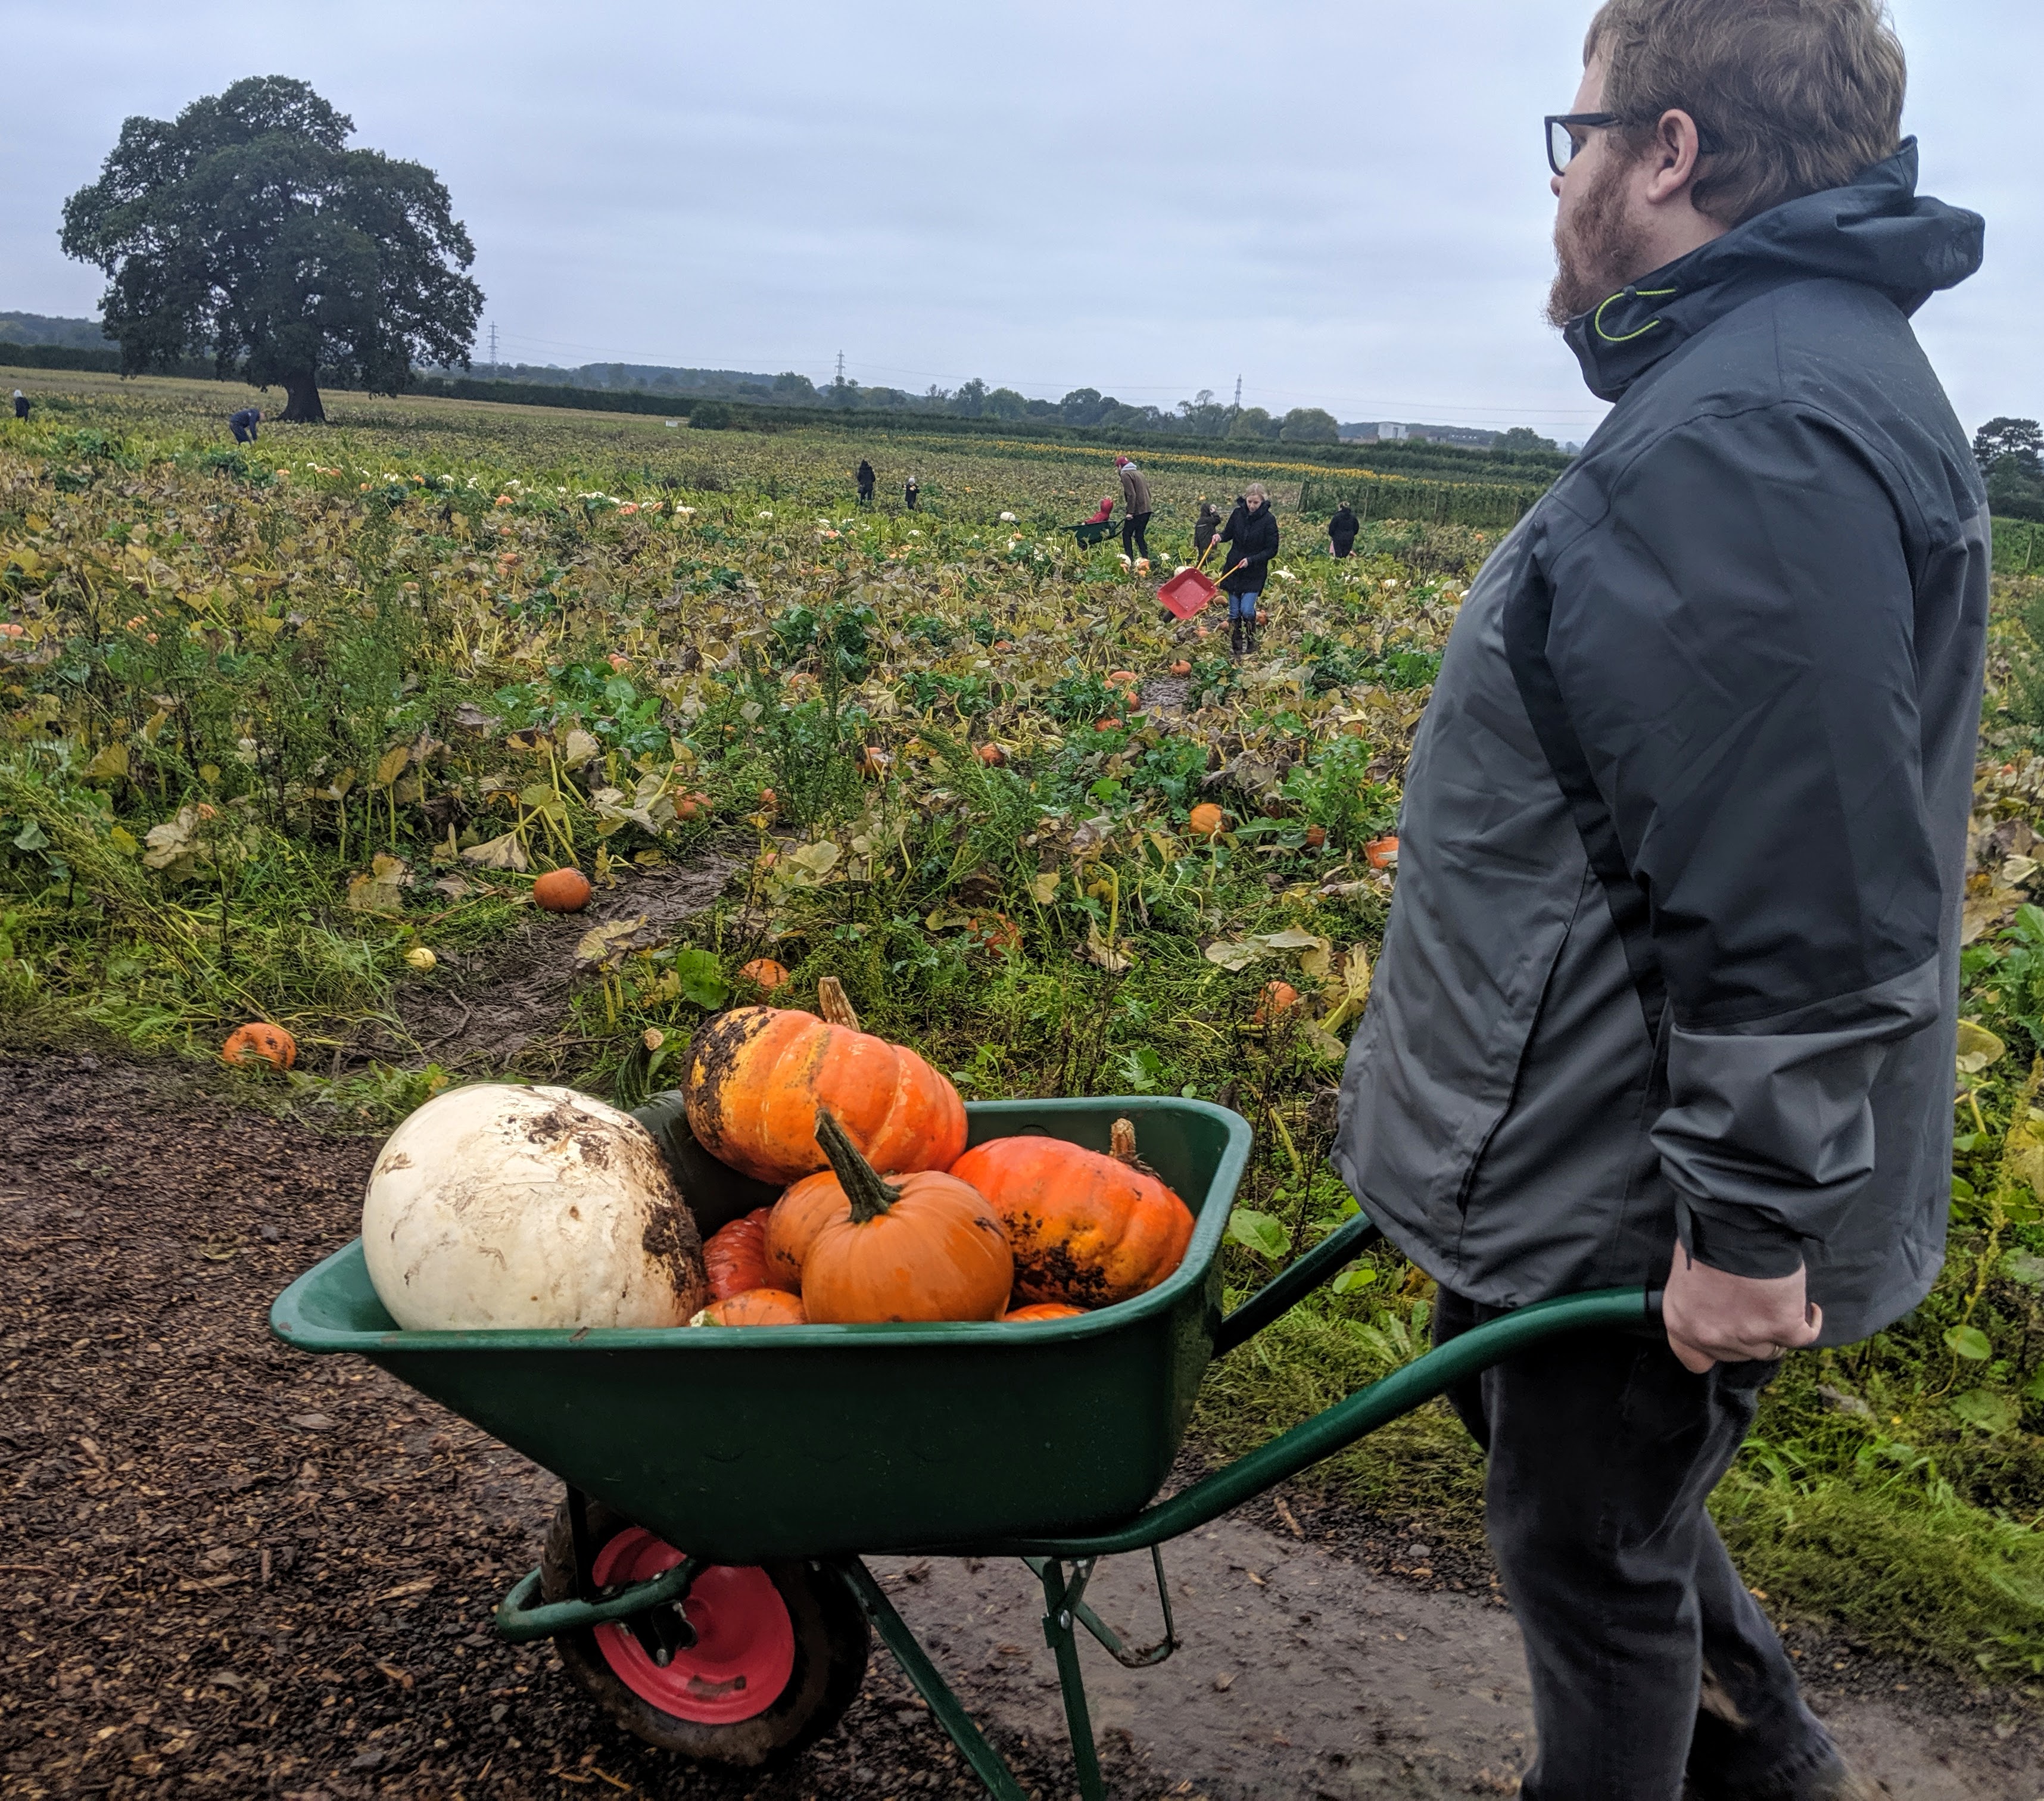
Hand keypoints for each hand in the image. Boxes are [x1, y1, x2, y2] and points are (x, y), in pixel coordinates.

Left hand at [1663, 1243, 1821, 1372]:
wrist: (1735, 1224)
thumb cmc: (1705, 1239)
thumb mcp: (1684, 1273)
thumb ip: (1695, 1299)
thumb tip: (1711, 1304)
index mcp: (1681, 1324)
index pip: (1694, 1360)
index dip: (1713, 1350)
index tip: (1726, 1335)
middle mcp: (1711, 1337)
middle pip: (1738, 1354)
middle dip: (1747, 1334)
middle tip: (1753, 1308)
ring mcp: (1748, 1336)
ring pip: (1770, 1349)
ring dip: (1776, 1330)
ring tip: (1778, 1302)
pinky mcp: (1783, 1327)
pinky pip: (1804, 1336)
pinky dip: (1810, 1322)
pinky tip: (1810, 1309)